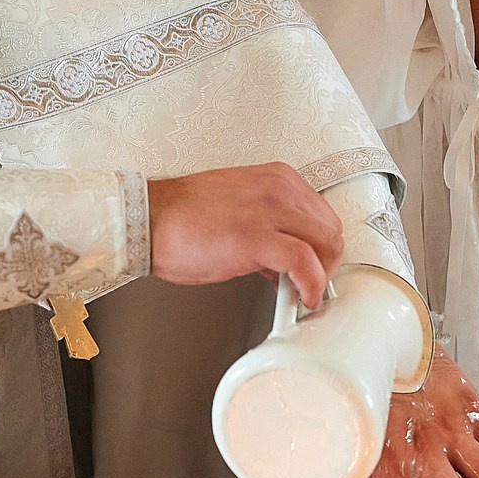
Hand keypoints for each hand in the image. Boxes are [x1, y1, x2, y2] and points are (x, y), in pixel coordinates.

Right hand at [147, 164, 342, 309]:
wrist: (148, 220)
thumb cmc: (184, 218)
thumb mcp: (241, 210)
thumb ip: (270, 227)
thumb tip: (289, 261)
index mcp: (277, 178)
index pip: (322, 215)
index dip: (321, 248)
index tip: (312, 267)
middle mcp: (279, 188)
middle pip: (330, 230)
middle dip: (325, 263)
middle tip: (307, 284)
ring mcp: (270, 210)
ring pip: (327, 244)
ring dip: (320, 276)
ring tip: (300, 293)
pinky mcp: (257, 237)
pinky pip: (305, 263)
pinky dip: (311, 286)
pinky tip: (301, 298)